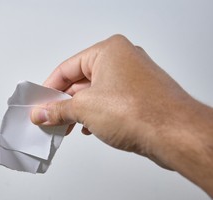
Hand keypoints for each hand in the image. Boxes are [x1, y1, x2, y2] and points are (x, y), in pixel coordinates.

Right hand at [31, 34, 212, 195]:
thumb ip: (58, 110)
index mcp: (108, 51)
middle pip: (81, 80)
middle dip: (63, 102)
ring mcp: (133, 79)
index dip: (49, 87)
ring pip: (95, 93)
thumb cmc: (139, 112)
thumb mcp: (85, 109)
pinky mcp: (140, 97)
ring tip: (65, 127)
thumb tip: (42, 113)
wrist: (175, 134)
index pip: (67, 68)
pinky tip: (88, 129)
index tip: (39, 103)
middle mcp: (123, 60)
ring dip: (78, 111)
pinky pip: (110, 102)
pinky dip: (95, 115)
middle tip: (48, 118)